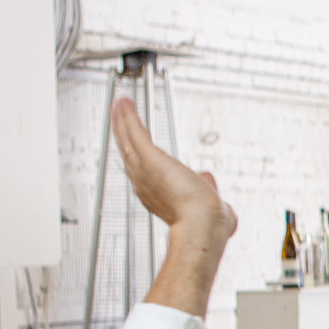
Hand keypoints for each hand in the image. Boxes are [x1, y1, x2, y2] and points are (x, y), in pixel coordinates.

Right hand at [114, 98, 234, 245]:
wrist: (204, 224)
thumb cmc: (208, 222)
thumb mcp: (209, 200)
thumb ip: (207, 187)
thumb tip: (208, 177)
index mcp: (156, 195)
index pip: (142, 171)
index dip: (138, 155)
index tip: (136, 144)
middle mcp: (144, 183)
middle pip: (128, 152)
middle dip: (124, 133)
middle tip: (120, 116)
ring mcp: (144, 171)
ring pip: (127, 141)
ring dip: (122, 121)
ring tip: (119, 104)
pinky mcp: (150, 159)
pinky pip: (135, 134)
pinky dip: (128, 117)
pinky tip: (125, 103)